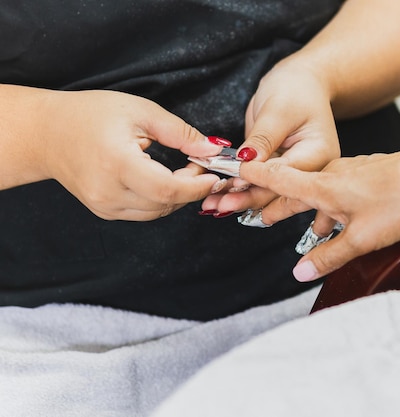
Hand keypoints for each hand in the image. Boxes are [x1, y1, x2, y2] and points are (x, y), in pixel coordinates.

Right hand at [41, 90, 225, 219]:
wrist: (46, 132)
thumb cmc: (89, 115)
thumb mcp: (140, 111)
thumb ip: (180, 132)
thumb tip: (212, 150)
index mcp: (117, 163)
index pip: (168, 189)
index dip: (197, 186)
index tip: (214, 174)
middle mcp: (108, 191)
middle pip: (166, 203)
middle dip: (192, 188)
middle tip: (201, 165)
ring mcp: (104, 206)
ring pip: (158, 212)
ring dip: (179, 195)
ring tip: (185, 171)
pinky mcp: (104, 211)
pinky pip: (144, 212)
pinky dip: (162, 200)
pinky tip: (165, 180)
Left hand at [200, 61, 340, 214]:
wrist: (301, 82)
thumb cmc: (295, 89)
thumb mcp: (278, 110)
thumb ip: (263, 139)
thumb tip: (246, 163)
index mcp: (319, 154)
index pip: (287, 173)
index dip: (259, 179)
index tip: (233, 181)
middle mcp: (310, 170)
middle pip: (279, 191)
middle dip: (247, 198)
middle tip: (219, 204)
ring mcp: (295, 173)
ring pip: (267, 193)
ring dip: (240, 200)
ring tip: (213, 205)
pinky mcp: (280, 172)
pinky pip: (260, 185)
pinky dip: (240, 191)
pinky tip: (220, 197)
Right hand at [240, 149, 399, 280]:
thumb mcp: (362, 238)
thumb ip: (329, 256)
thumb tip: (300, 272)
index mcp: (323, 186)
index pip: (277, 178)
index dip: (252, 176)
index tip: (230, 171)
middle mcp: (333, 174)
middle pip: (294, 188)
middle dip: (275, 202)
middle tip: (257, 213)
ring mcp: (351, 171)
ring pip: (320, 191)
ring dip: (309, 209)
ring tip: (309, 232)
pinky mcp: (368, 173)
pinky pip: (339, 190)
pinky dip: (331, 206)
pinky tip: (342, 221)